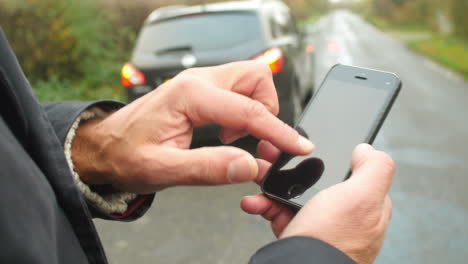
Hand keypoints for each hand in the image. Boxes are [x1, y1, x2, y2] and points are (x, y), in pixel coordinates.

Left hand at [71, 61, 313, 192]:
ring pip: (249, 80)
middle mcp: (198, 81)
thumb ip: (208, 168)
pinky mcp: (201, 91)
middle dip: (268, 109)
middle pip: (255, 77)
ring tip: (237, 139)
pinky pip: (237, 91)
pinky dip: (244, 111)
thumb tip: (249, 166)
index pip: (248, 110)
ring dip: (256, 110)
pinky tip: (227, 134)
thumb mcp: (163, 169)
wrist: (105, 145)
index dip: (279, 131)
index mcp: (189, 95)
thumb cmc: (126, 155)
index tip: (300, 147)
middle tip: (259, 141)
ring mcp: (200, 83)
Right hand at [241, 143, 394, 263]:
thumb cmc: (334, 240)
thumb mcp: (363, 196)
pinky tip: (256, 202)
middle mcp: (343, 216)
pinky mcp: (297, 236)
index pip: (351, 171)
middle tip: (275, 160)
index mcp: (365, 205)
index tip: (307, 149)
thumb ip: (374, 168)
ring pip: (294, 196)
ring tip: (260, 180)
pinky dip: (264, 205)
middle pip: (317, 180)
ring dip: (273, 186)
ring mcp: (319, 227)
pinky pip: (278, 213)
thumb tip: (368, 150)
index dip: (330, 156)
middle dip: (293, 169)